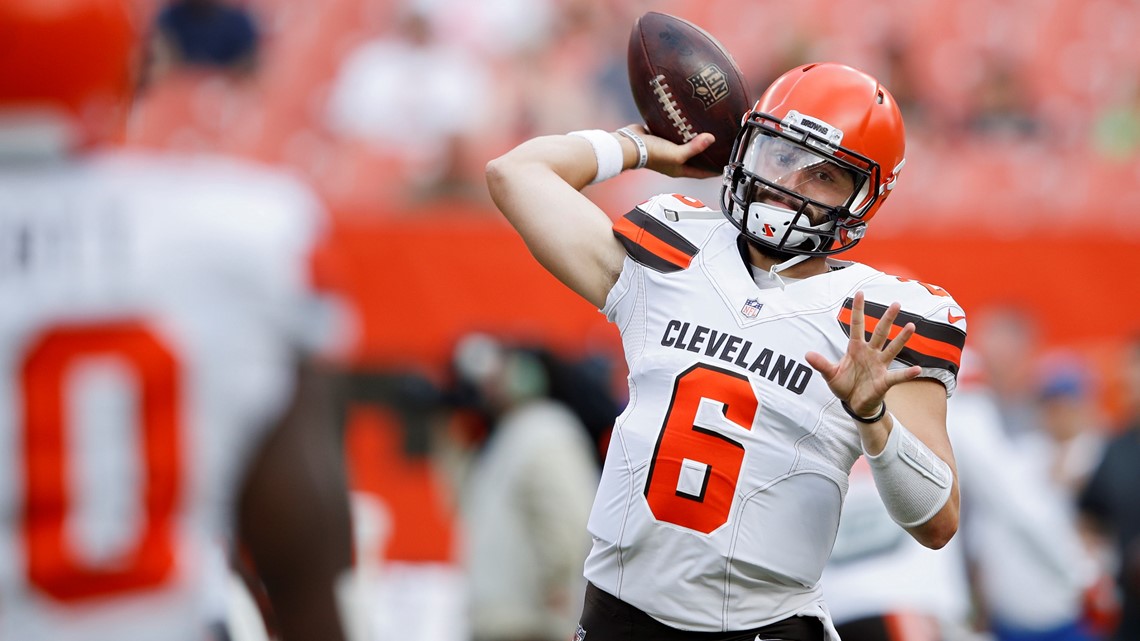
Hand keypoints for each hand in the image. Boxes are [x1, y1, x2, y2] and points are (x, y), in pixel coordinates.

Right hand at [623, 124, 719, 178]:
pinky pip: (675, 134)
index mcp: (679, 169)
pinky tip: (688, 120)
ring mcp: (667, 149)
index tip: (724, 166)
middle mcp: (673, 161)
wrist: (630, 145)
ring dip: (694, 140)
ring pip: (684, 145)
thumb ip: (694, 148)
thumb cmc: (651, 154)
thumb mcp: (676, 154)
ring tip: (706, 131)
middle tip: (718, 147)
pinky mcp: (660, 138)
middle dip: (706, 155)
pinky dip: (682, 129)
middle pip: (694, 159)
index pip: (701, 173)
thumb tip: (711, 139)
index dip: (713, 171)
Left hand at [805, 291, 921, 417]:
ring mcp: (879, 365)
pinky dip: (907, 373)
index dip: (858, 310)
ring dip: (902, 339)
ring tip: (911, 326)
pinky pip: (897, 376)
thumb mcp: (830, 374)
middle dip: (887, 319)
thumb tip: (807, 354)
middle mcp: (870, 353)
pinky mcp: (885, 380)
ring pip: (892, 349)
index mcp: (856, 348)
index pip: (857, 325)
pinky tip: (918, 369)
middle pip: (880, 332)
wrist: (855, 404)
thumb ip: (821, 364)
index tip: (860, 293)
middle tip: (896, 304)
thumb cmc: (845, 386)